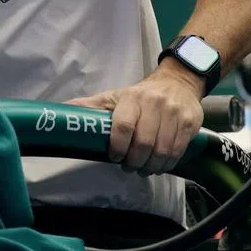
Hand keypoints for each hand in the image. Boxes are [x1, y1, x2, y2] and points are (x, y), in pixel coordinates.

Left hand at [66, 68, 203, 174]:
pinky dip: (167, 164)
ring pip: (162, 151)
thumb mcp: (114, 96)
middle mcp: (155, 104)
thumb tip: (60, 109)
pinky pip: (178, 151)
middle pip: (144, 143)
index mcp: (132, 98)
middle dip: (134, 162)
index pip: (123, 126)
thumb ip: (89, 106)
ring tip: (143, 168)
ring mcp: (174, 113)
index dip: (117, 147)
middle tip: (129, 166)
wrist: (178, 81)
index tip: (115, 157)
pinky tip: (159, 165)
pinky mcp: (190, 122)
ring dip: (150, 166)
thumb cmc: (141, 94)